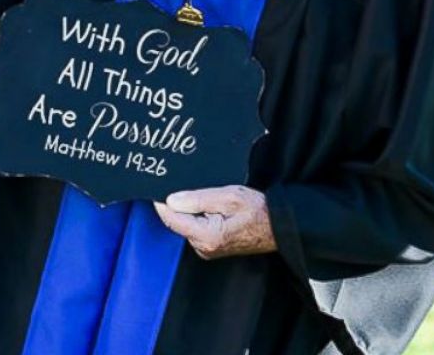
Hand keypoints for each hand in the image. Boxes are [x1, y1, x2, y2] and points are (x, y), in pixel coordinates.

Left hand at [153, 185, 276, 259]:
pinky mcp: (211, 247)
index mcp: (206, 236)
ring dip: (187, 209)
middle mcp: (203, 248)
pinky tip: (207, 205)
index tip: (155, 186)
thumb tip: (171, 200)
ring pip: (186, 224)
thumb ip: (198, 198)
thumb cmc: (257, 210)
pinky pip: (195, 228)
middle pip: (177, 222)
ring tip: (200, 194)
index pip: (171, 219)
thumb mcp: (228, 196)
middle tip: (179, 183)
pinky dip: (195, 216)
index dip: (161, 202)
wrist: (278, 227)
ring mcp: (207, 250)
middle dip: (176, 204)